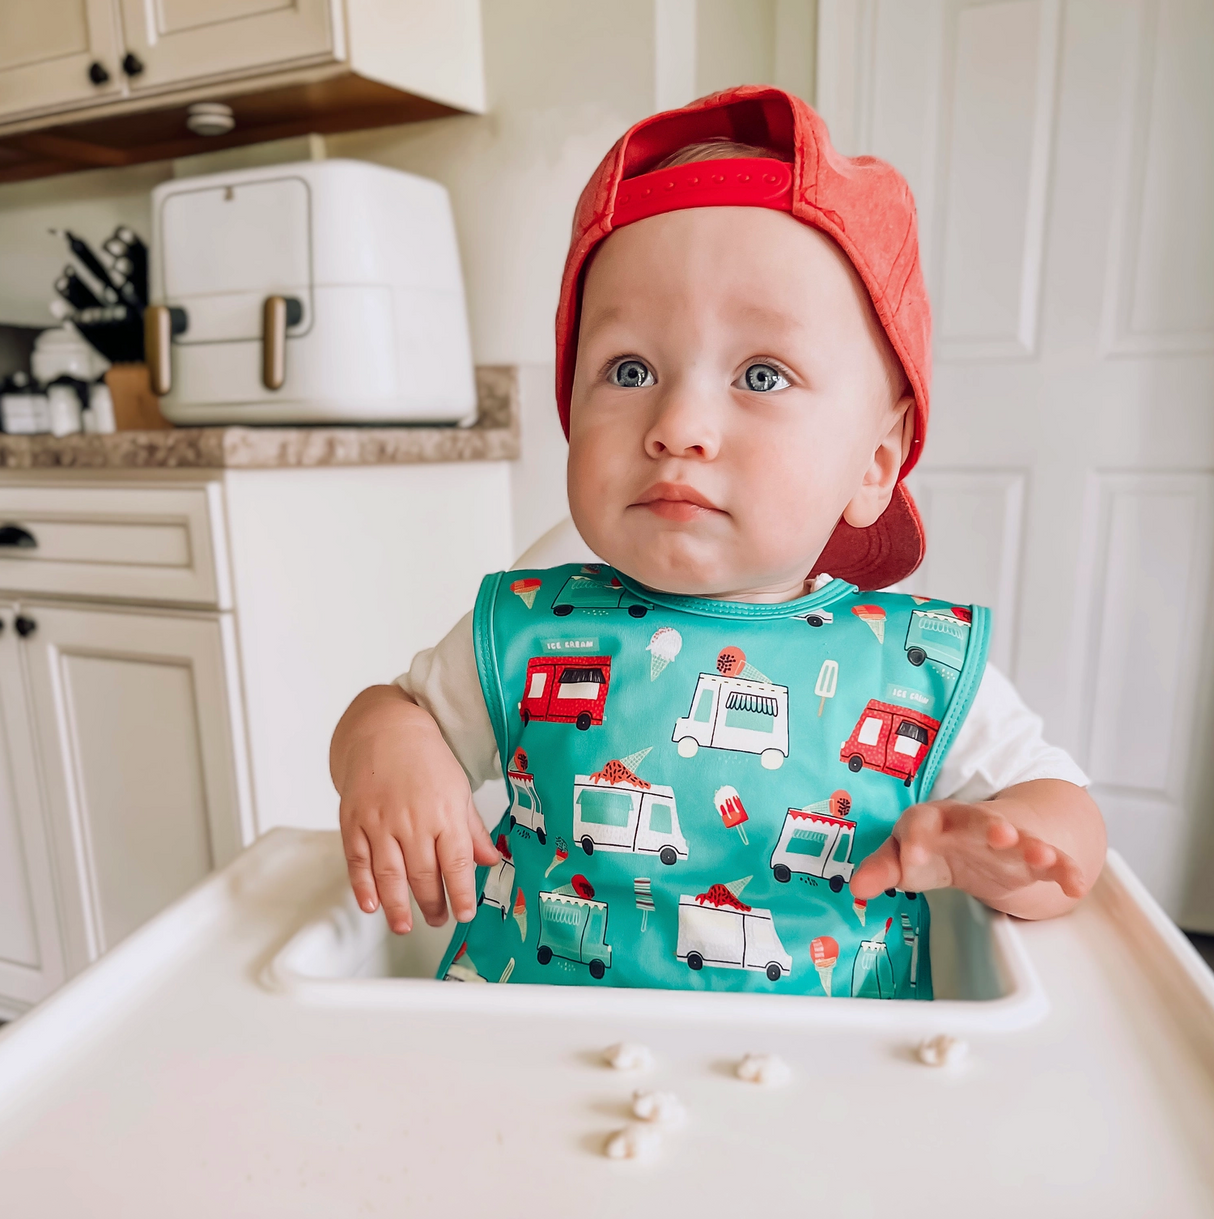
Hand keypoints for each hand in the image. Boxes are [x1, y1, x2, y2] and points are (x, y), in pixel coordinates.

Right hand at [331, 685, 498, 933]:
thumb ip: (473, 830)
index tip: (464, 914)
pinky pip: (357, 861)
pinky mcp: (353, 821)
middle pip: (422, 875)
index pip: (456, 863)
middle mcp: (412, 820)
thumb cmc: (425, 759)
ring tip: (404, 925)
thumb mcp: (459, 790)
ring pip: (389, 874)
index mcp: (444, 812)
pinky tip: (371, 905)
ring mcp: (379, 822)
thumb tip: (490, 861)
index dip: (461, 893)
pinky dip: (363, 887)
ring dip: (397, 906)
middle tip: (437, 920)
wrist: (384, 730)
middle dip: (431, 905)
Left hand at [850, 797, 1087, 910]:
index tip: (910, 857)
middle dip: (989, 825)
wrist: (988, 835)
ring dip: (1032, 844)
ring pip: (1021, 837)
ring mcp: (1006, 838)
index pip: (920, 823)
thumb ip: (884, 869)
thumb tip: (857, 887)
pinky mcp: (1031, 856)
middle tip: (1000, 832)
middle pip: (979, 820)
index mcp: (934, 821)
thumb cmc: (939, 846)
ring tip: (1043, 854)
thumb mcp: (909, 856)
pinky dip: (1065, 871)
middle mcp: (971, 824)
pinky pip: (1052, 861)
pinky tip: (1077, 884)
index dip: (915, 838)